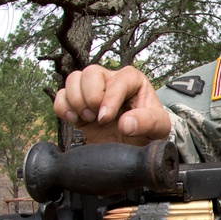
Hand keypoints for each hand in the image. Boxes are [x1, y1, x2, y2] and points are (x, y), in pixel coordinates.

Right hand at [54, 65, 171, 144]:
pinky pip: (61, 96)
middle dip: (90, 96)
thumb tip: (125, 123)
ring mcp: (92, 91)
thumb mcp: (159, 128)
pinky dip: (62, 107)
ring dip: (76, 100)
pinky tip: (73, 120)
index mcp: (133, 81)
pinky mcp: (78, 105)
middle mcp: (111, 81)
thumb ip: (147, 122)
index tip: (106, 118)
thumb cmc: (149, 131)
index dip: (110, 98)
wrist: (135, 146)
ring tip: (88, 118)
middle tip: (97, 117)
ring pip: (73, 79)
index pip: (117, 80)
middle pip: (91, 72)